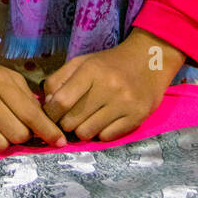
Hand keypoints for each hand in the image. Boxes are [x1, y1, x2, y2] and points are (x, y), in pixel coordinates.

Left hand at [42, 29, 185, 142]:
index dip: (50, 113)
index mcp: (91, 70)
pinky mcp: (137, 117)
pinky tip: (103, 122)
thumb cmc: (110, 63)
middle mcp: (108, 87)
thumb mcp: (82, 62)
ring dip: (82, 130)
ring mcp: (124, 103)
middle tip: (69, 119)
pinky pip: (106, 137)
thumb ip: (59, 80)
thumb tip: (47, 105)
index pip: (61, 101)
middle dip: (65, 123)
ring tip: (86, 121)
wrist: (150, 60)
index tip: (51, 115)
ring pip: (87, 133)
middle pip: (72, 121)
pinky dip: (100, 133)